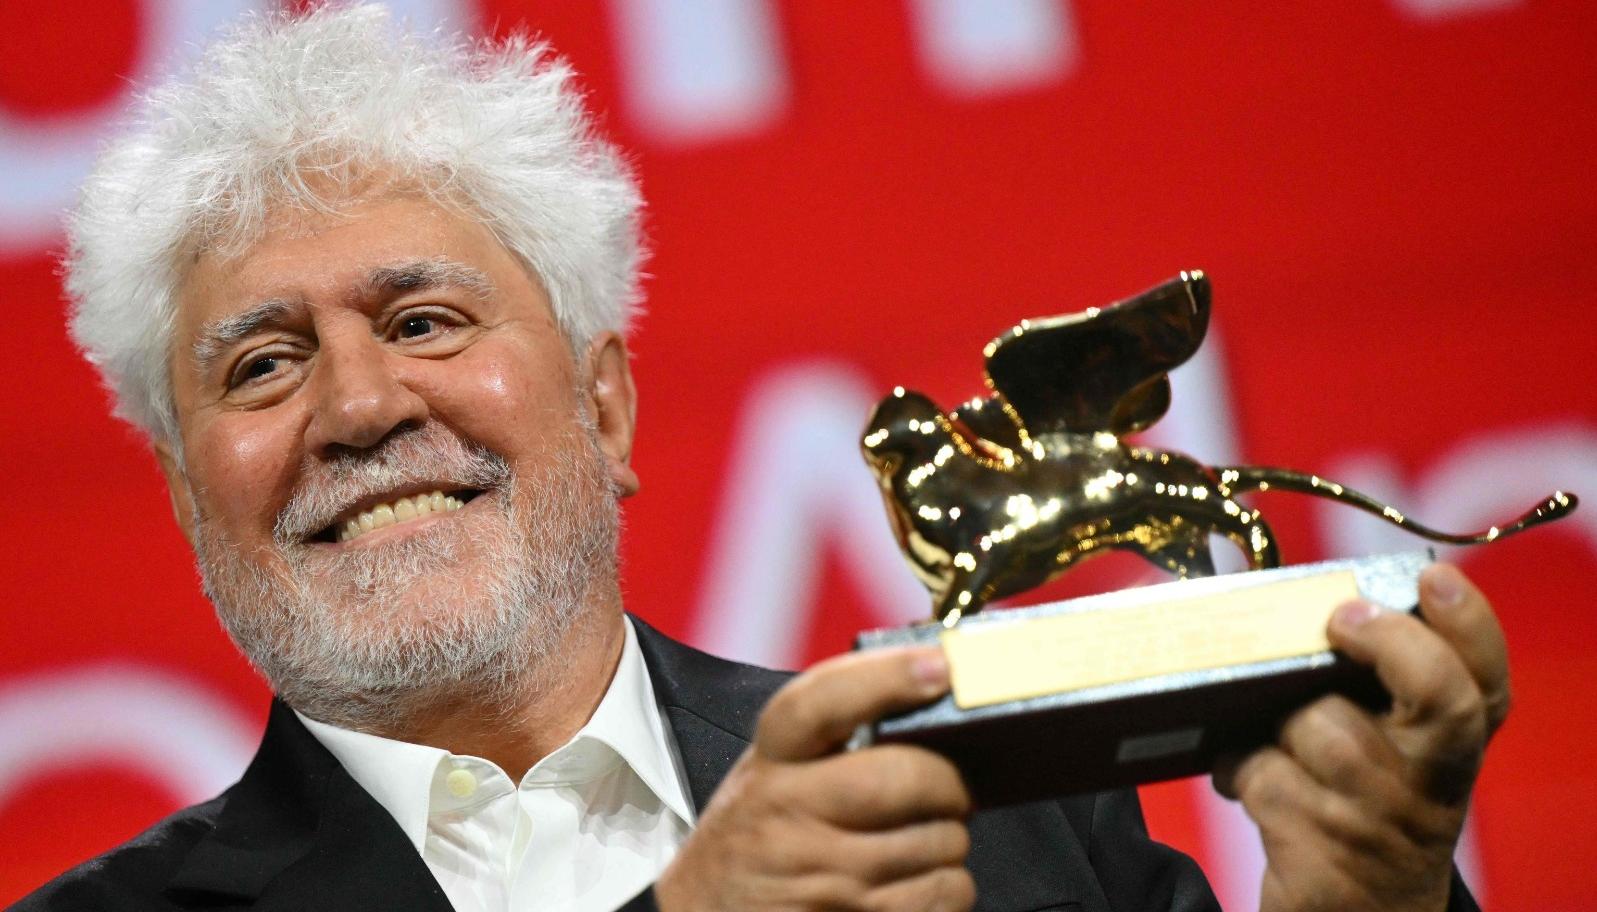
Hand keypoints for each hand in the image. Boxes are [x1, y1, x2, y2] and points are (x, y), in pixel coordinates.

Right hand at [654, 647, 975, 911]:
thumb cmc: (756, 837)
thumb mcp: (771, 774)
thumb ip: (831, 740)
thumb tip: (931, 697)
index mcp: (772, 758)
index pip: (821, 702)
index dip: (886, 677)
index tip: (940, 666)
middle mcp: (786, 810)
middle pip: (901, 778)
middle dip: (949, 784)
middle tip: (950, 791)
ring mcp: (816, 873)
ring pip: (934, 843)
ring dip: (949, 843)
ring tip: (926, 840)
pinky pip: (939, 897)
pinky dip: (949, 888)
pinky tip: (920, 881)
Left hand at [1216, 563, 1509, 911]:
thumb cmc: (1359, 803)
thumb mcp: (1383, 746)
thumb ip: (1357, 679)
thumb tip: (1264, 588)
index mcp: (1456, 743)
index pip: (1487, 676)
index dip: (1468, 622)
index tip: (1429, 580)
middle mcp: (1434, 781)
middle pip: (1441, 695)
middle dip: (1391, 642)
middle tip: (1341, 618)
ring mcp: (1384, 821)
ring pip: (1322, 728)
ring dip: (1275, 723)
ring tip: (1263, 736)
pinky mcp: (1327, 856)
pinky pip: (1264, 777)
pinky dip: (1238, 767)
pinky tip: (1242, 777)